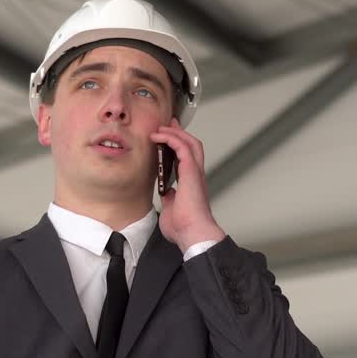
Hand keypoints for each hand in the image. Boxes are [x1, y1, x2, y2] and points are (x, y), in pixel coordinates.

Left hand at [150, 119, 224, 250]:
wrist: (192, 233)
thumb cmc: (184, 228)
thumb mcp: (172, 209)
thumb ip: (170, 200)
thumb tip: (167, 195)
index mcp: (192, 184)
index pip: (187, 159)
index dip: (179, 146)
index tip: (168, 138)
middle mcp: (196, 176)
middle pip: (192, 145)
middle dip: (179, 133)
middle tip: (168, 124)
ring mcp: (195, 172)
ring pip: (190, 143)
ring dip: (175, 133)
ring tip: (161, 128)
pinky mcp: (191, 171)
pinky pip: (182, 147)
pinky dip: (171, 138)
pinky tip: (159, 136)